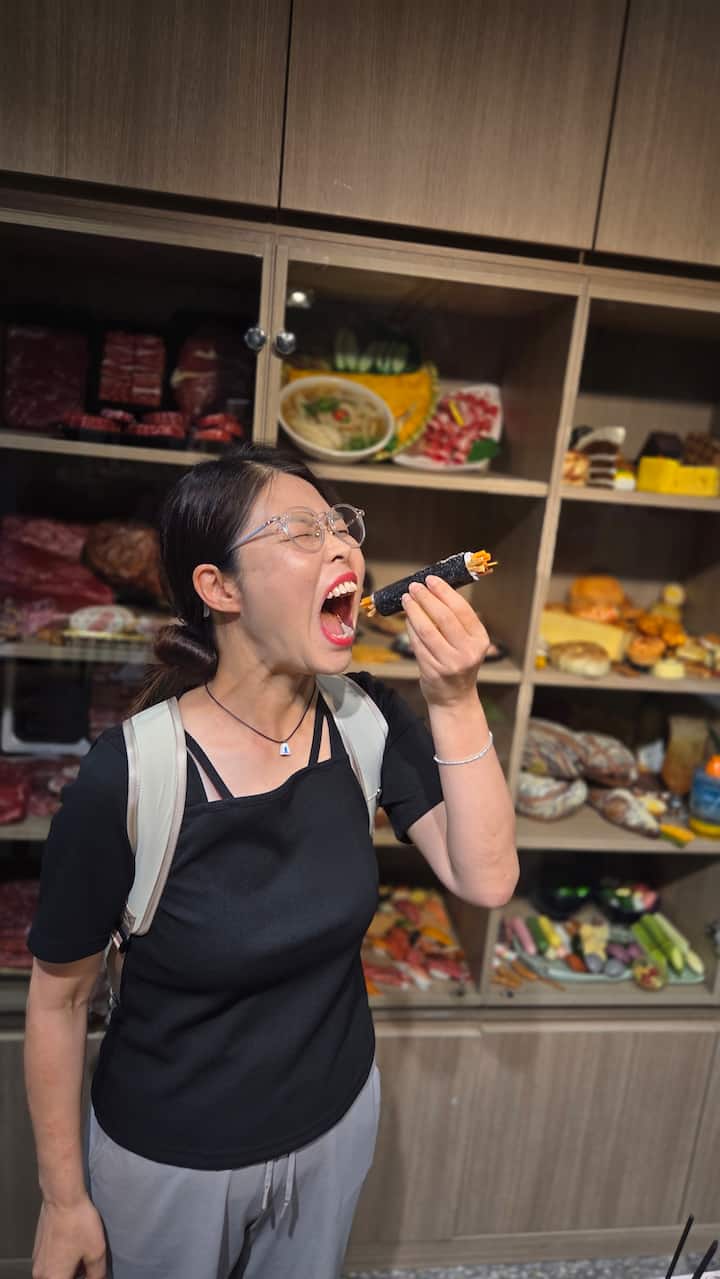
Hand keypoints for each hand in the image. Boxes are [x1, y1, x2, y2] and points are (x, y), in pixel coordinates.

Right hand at [32, 1198, 106, 1278]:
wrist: (62, 1198)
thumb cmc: (77, 1222)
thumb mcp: (96, 1252)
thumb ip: (97, 1274)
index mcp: (54, 1278)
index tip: (90, 1274)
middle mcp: (41, 1274)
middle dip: (76, 1276)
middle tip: (88, 1267)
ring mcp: (37, 1261)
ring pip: (55, 1274)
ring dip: (68, 1270)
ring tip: (83, 1255)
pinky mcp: (37, 1249)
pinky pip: (50, 1264)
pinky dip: (62, 1262)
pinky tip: (74, 1247)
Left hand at [402, 575, 490, 707]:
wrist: (454, 697)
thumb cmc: (459, 663)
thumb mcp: (467, 642)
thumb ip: (456, 620)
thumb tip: (434, 590)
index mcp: (479, 639)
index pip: (461, 609)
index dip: (444, 592)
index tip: (431, 579)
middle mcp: (468, 652)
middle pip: (444, 618)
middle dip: (426, 598)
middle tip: (415, 586)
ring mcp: (450, 663)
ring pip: (427, 630)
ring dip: (415, 611)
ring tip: (407, 599)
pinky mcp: (433, 671)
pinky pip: (417, 644)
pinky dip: (410, 628)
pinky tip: (407, 618)